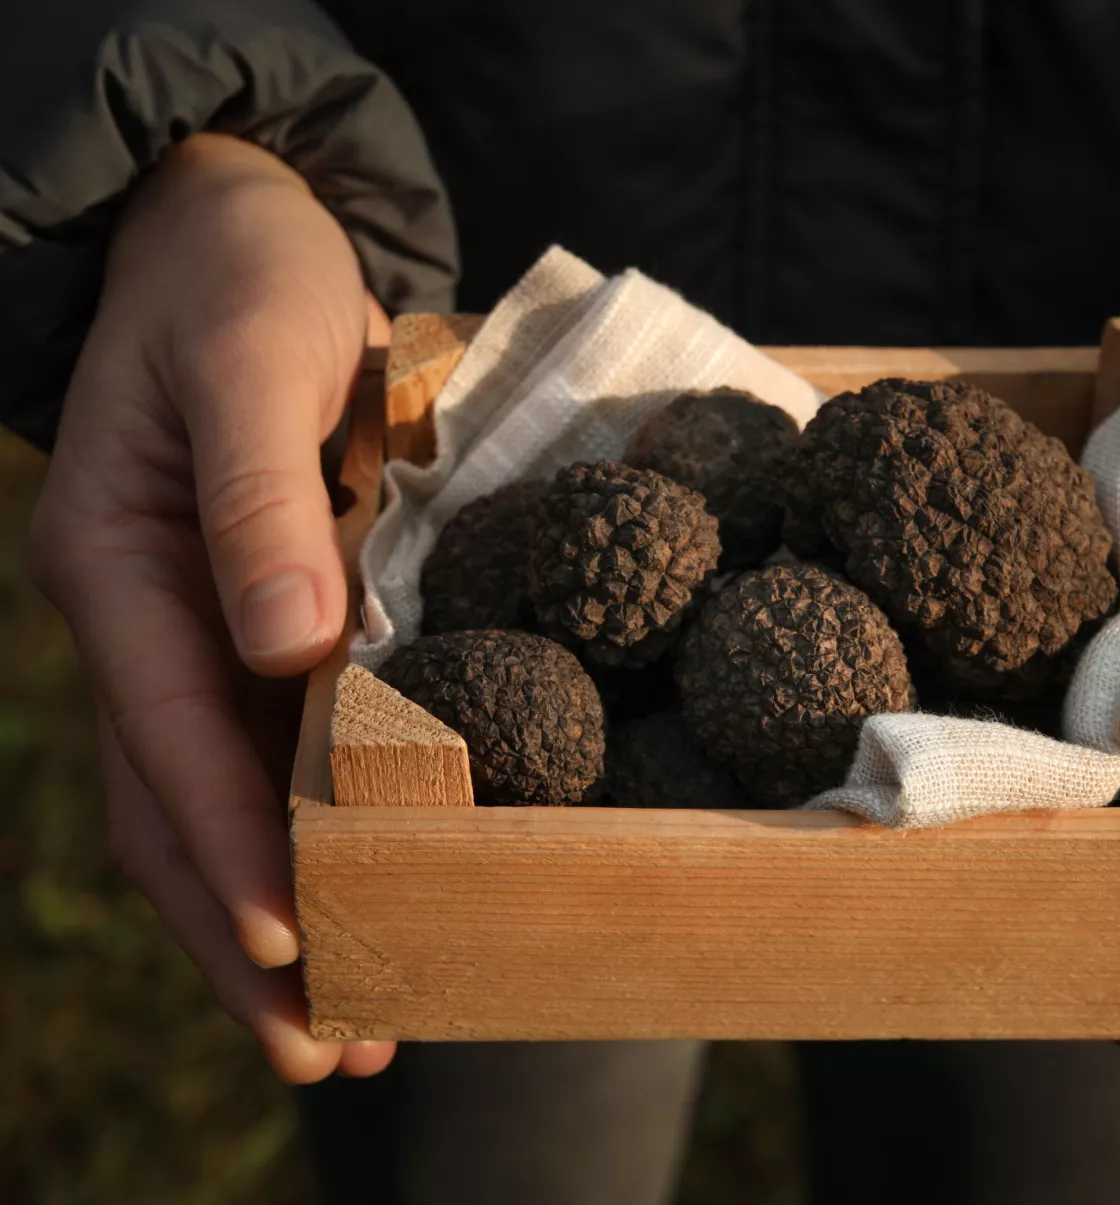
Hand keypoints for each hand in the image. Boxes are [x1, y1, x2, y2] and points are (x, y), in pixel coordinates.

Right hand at [28, 134, 395, 1081]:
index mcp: (119, 570)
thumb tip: (284, 649)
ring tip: (346, 1024)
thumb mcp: (250, 360)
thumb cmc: (240, 278)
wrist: (233, 225)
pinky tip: (362, 893)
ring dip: (272, 915)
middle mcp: (147, 621)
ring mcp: (194, 630)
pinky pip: (261, 755)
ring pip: (215, 805)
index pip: (172, 740)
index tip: (297, 942)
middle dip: (242, 935)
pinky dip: (303, 837)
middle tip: (322, 1050)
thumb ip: (256, 501)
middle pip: (177, 810)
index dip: (232, 849)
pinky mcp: (252, 620)